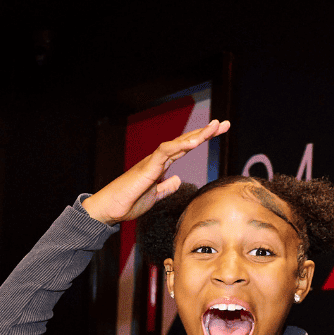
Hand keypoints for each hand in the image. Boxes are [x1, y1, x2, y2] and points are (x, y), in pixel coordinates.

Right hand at [81, 119, 229, 225]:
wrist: (108, 210)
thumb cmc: (127, 204)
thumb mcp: (154, 197)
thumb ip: (166, 188)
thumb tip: (177, 180)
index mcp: (160, 166)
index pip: (184, 148)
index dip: (201, 139)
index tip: (219, 132)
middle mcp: (157, 160)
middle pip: (185, 141)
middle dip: (205, 132)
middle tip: (224, 124)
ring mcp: (152, 162)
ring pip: (178, 143)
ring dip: (197, 135)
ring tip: (215, 127)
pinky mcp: (146, 168)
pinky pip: (165, 152)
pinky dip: (181, 146)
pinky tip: (195, 143)